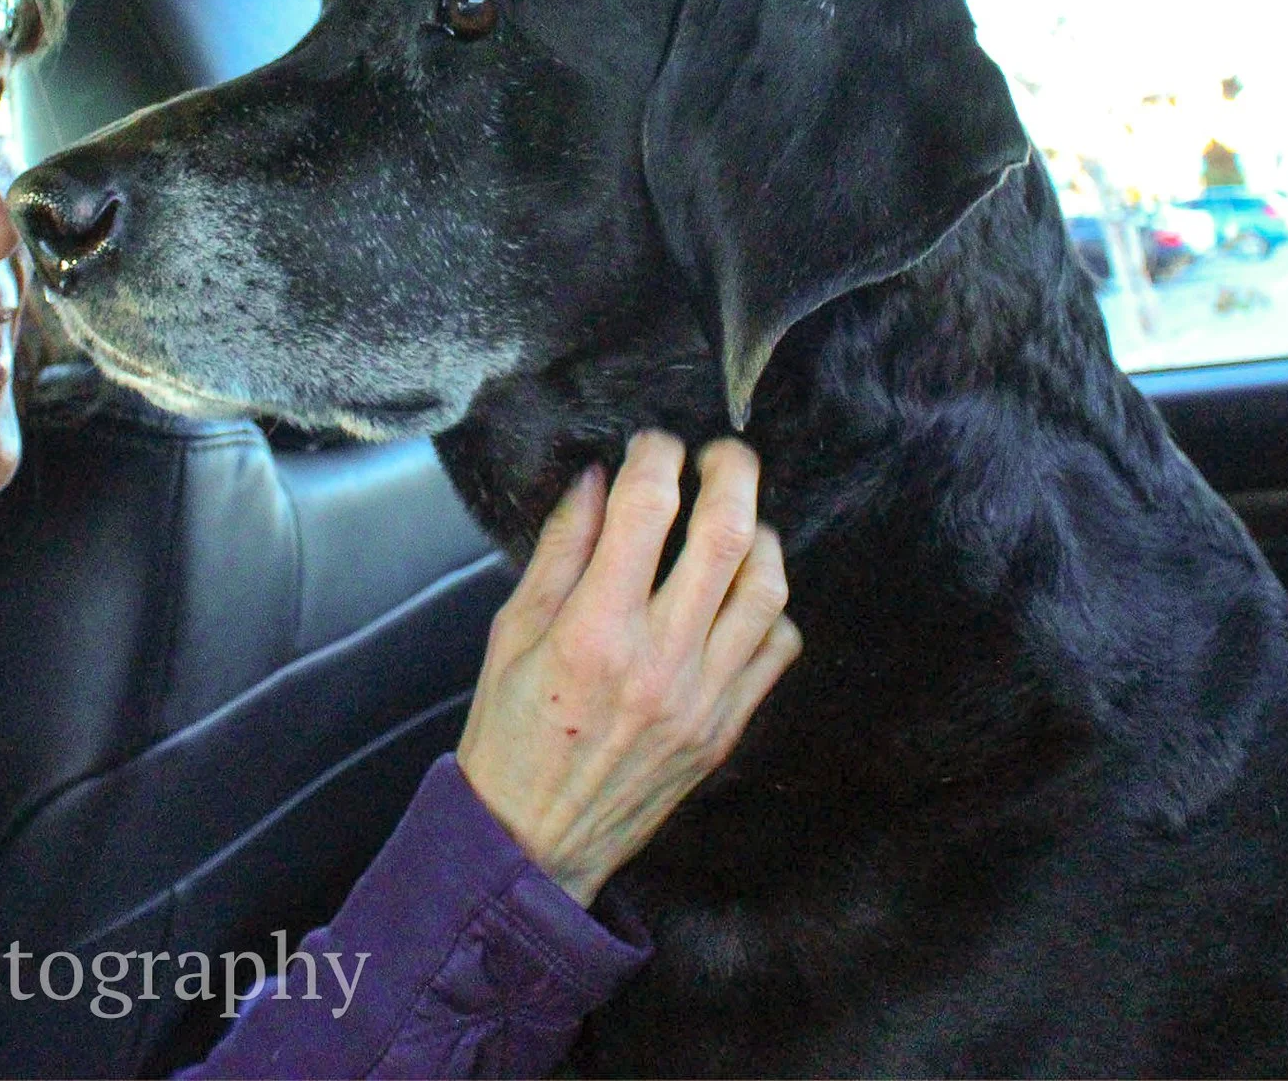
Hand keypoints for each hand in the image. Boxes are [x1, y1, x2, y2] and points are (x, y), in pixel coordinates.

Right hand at [454, 432, 801, 905]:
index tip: (651, 445)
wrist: (534, 842)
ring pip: (767, 587)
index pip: (645, 512)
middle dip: (731, 473)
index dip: (654, 458)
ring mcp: (703, 697)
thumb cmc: (510, 736)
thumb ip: (560, 552)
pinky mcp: (727, 727)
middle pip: (727, 536)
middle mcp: (659, 661)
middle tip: (721, 453)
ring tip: (736, 520)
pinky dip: (770, 606)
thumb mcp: (512, 633)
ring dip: (759, 535)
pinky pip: (778, 648)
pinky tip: (740, 595)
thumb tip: (596, 481)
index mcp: (593, 633)